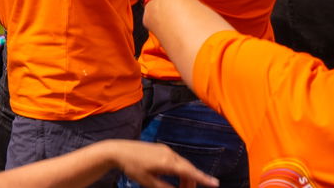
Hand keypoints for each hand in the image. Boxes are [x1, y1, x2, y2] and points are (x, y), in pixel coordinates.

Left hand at [101, 140, 218, 187]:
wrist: (119, 150)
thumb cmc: (132, 167)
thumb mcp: (148, 182)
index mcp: (167, 162)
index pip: (189, 172)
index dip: (203, 179)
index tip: (215, 184)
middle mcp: (169, 154)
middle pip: (188, 168)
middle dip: (193, 181)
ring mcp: (165, 150)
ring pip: (182, 164)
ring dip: (185, 176)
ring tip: (182, 187)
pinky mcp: (161, 149)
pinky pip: (176, 161)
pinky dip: (179, 170)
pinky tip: (176, 177)